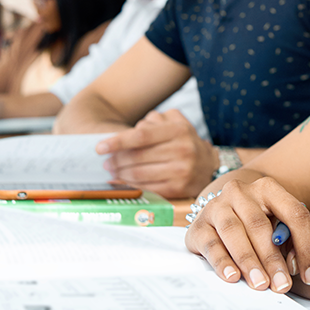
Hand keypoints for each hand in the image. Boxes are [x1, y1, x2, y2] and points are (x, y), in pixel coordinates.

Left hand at [95, 110, 218, 198]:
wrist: (209, 165)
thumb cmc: (184, 141)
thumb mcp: (174, 122)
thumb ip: (153, 121)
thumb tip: (129, 130)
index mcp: (178, 130)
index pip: (141, 136)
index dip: (117, 142)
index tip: (99, 147)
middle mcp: (181, 150)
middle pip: (137, 157)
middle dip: (116, 161)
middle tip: (105, 162)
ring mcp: (181, 171)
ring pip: (140, 174)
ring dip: (120, 175)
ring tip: (111, 172)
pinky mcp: (179, 189)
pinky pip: (149, 188)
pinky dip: (131, 186)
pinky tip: (122, 183)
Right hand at [184, 176, 309, 294]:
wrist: (219, 215)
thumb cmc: (255, 225)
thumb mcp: (276, 226)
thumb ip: (291, 243)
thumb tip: (296, 267)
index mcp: (267, 188)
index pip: (294, 213)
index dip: (305, 245)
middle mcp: (240, 192)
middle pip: (260, 225)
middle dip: (273, 258)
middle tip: (282, 285)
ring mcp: (216, 206)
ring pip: (234, 232)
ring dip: (249, 261)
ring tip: (260, 284)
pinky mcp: (198, 226)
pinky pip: (211, 244)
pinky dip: (222, 262)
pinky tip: (232, 276)